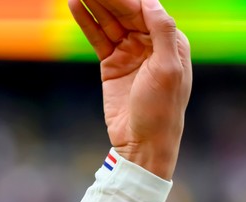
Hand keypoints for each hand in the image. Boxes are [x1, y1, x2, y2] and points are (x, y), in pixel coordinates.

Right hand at [69, 0, 191, 179]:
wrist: (142, 144)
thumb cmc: (161, 111)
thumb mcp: (168, 70)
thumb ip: (163, 33)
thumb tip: (151, 2)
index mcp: (171, 43)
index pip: (147, 9)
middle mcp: (151, 44)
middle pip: (126, 11)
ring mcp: (130, 52)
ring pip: (109, 20)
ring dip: (94, 2)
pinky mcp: (112, 63)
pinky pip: (97, 36)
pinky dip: (86, 20)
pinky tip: (74, 4)